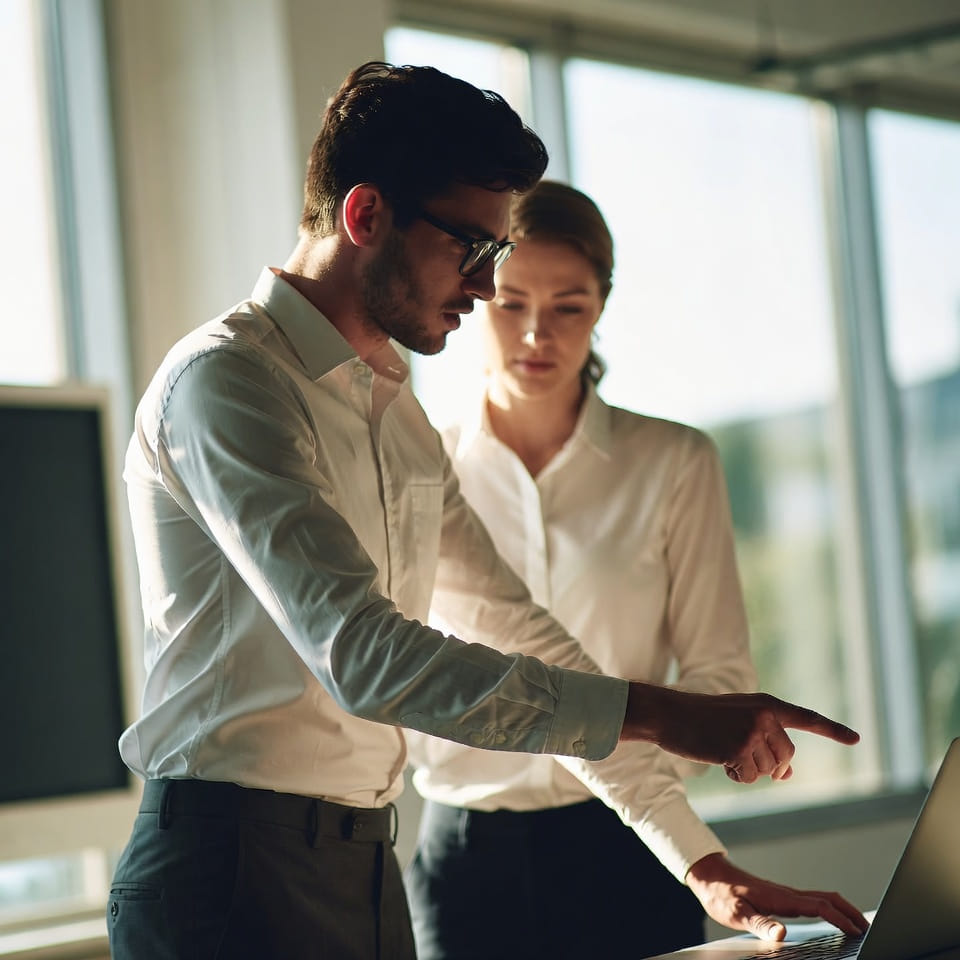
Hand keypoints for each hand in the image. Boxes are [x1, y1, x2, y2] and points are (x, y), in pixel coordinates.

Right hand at [620, 683, 859, 782]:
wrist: (669, 713)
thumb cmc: (702, 719)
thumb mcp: (738, 723)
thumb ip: (765, 740)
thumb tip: (788, 774)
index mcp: (766, 703)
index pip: (807, 718)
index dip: (833, 730)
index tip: (856, 739)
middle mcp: (765, 715)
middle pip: (786, 757)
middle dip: (768, 765)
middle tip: (741, 758)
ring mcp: (752, 731)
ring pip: (768, 770)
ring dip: (747, 769)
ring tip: (724, 752)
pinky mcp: (738, 748)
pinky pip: (749, 777)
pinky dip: (736, 775)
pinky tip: (719, 759)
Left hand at [686, 854, 868, 939]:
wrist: (710, 877)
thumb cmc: (722, 895)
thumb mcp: (737, 914)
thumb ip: (760, 924)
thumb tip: (783, 933)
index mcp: (782, 898)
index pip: (820, 906)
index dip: (841, 919)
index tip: (858, 932)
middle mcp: (787, 894)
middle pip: (828, 899)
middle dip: (851, 912)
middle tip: (869, 928)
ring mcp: (785, 894)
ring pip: (822, 898)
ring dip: (843, 909)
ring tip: (857, 926)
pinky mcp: (780, 897)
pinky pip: (812, 901)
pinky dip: (829, 909)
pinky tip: (830, 919)